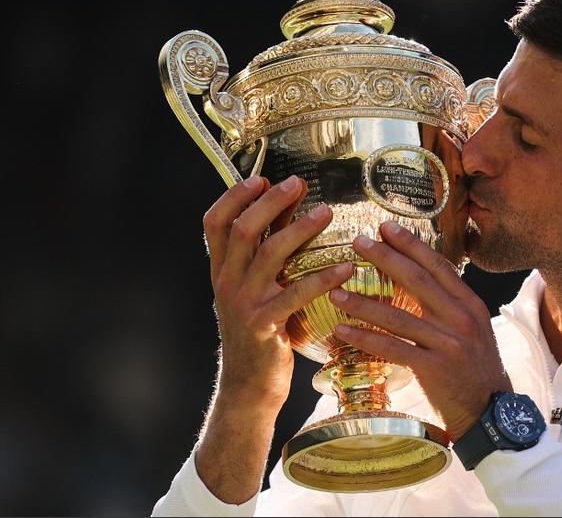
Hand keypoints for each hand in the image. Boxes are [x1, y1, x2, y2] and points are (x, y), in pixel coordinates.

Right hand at [203, 175, 353, 413]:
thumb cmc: (262, 329)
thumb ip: (269, 249)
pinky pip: (296, 293)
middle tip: (298, 183)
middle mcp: (227, 282)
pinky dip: (322, 277)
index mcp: (222, 270)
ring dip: (300, 229)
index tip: (260, 177)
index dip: (233, 197)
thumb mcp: (257, 287)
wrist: (250, 385)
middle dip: (270, 202)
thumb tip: (291, 204)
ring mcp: (244, 303)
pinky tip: (346, 267)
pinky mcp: (265, 324)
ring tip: (327, 212)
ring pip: (269, 255)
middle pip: (242, 230)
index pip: (214, 223)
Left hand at [329, 220, 511, 440]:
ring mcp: (448, 343)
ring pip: (399, 316)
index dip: (411, 245)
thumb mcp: (472, 329)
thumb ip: (449, 304)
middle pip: (418, 281)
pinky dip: (366, 338)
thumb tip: (420, 279)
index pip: (439, 266)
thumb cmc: (475, 368)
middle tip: (357, 242)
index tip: (386, 227)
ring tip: (335, 291)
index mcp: (470, 304)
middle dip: (386, 258)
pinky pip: (393, 348)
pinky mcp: (434, 368)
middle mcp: (461, 318)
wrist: (490, 411)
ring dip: (364, 302)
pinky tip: (343, 329)